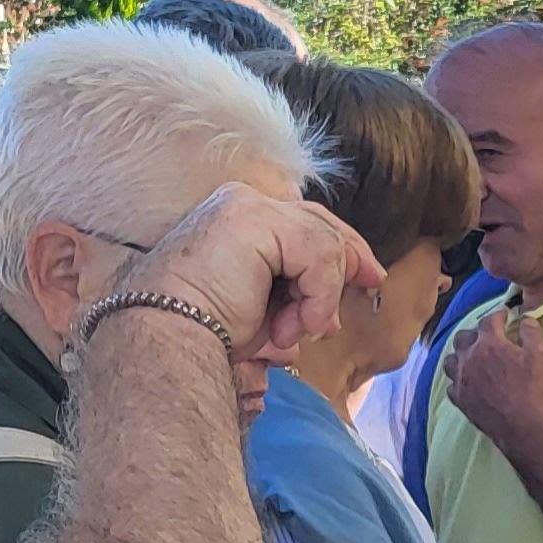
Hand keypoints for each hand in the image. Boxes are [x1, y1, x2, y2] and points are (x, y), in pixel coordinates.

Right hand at [120, 183, 382, 363]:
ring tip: (295, 329)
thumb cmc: (208, 332)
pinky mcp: (254, 220)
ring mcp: (246, 207)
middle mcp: (240, 203)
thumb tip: (333, 313)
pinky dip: (319, 293)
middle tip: (371, 283)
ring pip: (322, 241)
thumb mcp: (266, 309)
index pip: (304, 223)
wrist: (171, 339)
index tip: (369, 277)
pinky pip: (317, 253)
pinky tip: (297, 323)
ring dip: (322, 294)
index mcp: (237, 219)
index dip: (341, 249)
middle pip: (318, 222)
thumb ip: (298, 294)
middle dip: (348, 257)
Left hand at [446, 310, 542, 450]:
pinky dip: (458, 380)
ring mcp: (461, 380)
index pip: (489, 321)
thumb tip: (526, 319)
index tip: (504, 314)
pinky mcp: (460, 399)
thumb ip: (532, 332)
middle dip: (475, 333)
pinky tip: (467, 382)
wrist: (522, 425)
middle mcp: (469, 358)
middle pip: (463, 337)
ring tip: (471, 358)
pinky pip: (452, 385)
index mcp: (489, 343)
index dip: (497, 315)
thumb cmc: (534, 388)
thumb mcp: (542, 355)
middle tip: (487, 337)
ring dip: (460, 355)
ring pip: (450, 360)